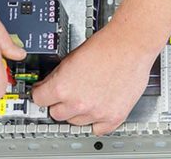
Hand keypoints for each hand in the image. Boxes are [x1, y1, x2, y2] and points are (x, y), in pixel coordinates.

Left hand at [32, 22, 155, 134]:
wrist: (132, 42)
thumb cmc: (107, 43)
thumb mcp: (72, 55)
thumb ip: (60, 75)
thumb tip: (52, 85)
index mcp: (62, 87)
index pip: (39, 99)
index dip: (43, 91)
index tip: (46, 91)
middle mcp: (77, 104)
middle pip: (57, 113)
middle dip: (61, 102)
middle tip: (72, 91)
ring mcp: (96, 112)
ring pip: (77, 121)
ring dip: (80, 110)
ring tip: (91, 93)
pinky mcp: (114, 116)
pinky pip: (99, 128)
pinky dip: (99, 120)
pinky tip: (101, 106)